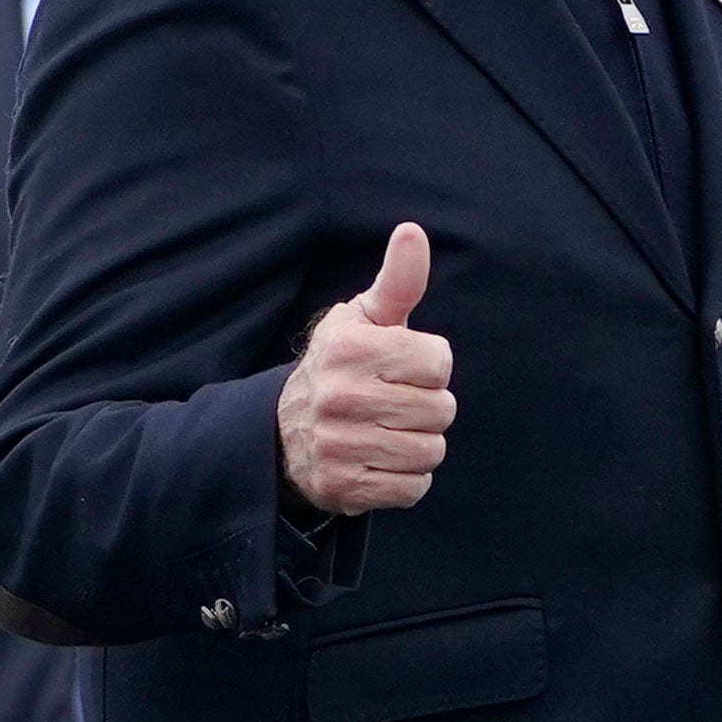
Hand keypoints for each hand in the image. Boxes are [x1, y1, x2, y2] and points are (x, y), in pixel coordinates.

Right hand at [276, 221, 455, 515]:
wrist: (280, 431)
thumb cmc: (340, 366)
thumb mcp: (362, 318)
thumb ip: (397, 280)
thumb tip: (413, 232)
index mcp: (350, 348)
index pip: (439, 362)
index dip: (429, 366)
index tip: (401, 368)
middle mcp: (340, 396)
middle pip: (441, 410)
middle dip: (428, 407)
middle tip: (395, 404)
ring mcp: (339, 445)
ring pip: (430, 451)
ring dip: (420, 445)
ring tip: (389, 432)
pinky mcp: (343, 487)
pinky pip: (412, 489)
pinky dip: (406, 480)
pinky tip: (381, 461)